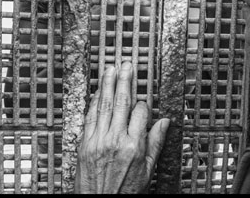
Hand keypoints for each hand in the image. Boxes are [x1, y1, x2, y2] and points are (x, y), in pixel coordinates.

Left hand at [75, 61, 169, 193]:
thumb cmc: (125, 191)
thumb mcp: (148, 170)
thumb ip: (156, 143)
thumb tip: (164, 123)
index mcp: (135, 146)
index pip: (141, 113)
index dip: (144, 104)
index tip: (144, 102)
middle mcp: (116, 140)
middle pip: (121, 102)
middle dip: (124, 81)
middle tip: (126, 65)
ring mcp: (98, 141)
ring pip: (104, 105)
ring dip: (107, 84)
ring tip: (111, 70)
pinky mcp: (85, 144)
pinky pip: (90, 117)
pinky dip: (94, 102)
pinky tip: (98, 92)